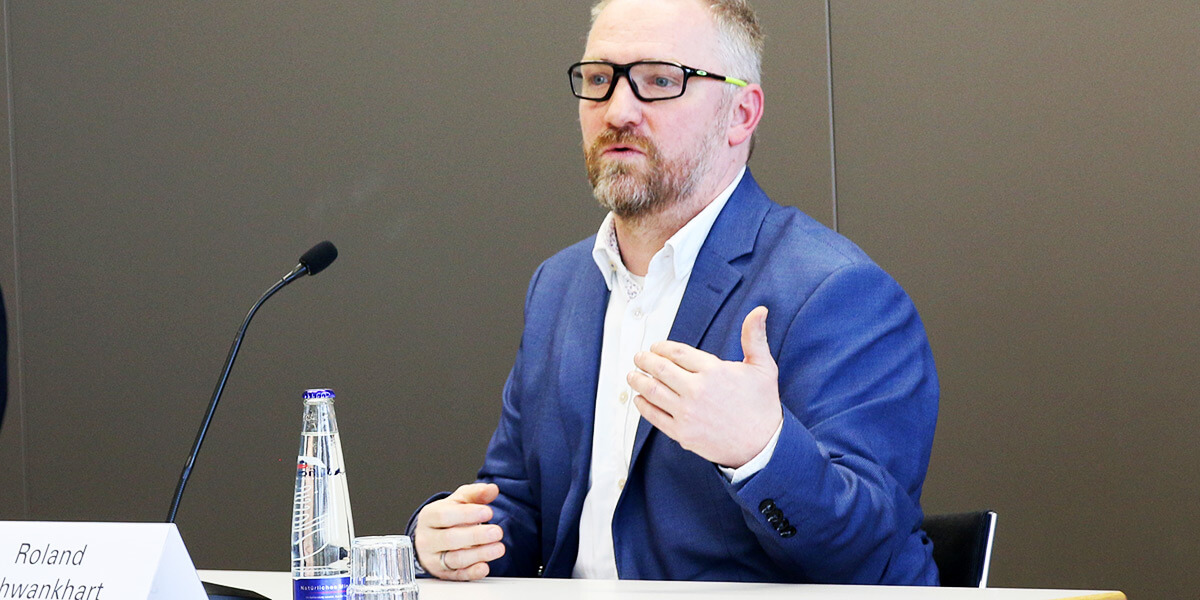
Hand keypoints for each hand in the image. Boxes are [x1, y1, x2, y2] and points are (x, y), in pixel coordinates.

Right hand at [413, 482, 505, 580]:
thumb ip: (475, 494)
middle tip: (497, 532)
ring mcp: (433, 558)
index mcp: (429, 516)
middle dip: (476, 536)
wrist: (431, 538)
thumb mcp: (458, 501)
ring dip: (479, 554)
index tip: (487, 512)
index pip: (444, 516)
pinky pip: (457, 575)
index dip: (467, 514)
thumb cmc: (446, 517)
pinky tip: (485, 567)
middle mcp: (428, 539)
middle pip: (450, 539)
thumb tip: (492, 489)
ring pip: (455, 559)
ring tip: (498, 548)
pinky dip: (472, 573)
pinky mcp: (442, 574)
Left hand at [628, 306, 781, 467]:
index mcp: (713, 371)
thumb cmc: (762, 406)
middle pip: (660, 369)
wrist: (763, 446)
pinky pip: (655, 416)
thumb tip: (758, 311)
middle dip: (644, 360)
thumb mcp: (763, 367)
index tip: (656, 347)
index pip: (677, 352)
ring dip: (638, 381)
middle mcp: (697, 390)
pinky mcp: (683, 433)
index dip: (661, 347)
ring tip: (632, 375)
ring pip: (652, 391)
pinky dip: (643, 406)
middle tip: (638, 357)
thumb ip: (754, 337)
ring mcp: (687, 413)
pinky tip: (639, 399)